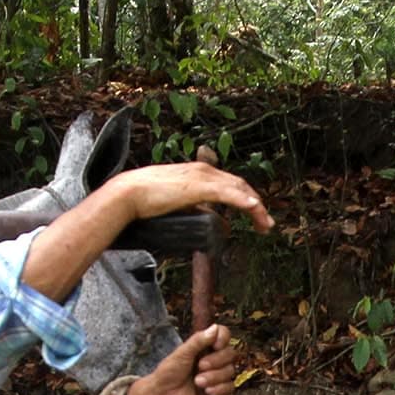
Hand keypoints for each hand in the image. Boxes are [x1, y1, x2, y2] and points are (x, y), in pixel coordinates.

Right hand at [106, 153, 273, 231]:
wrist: (127, 193)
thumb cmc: (146, 200)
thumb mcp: (178, 204)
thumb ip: (195, 209)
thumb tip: (213, 223)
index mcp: (199, 172)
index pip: (231, 183)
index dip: (246, 198)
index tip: (256, 215)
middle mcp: (203, 170)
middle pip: (240, 186)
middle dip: (256, 205)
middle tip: (266, 224)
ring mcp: (202, 177)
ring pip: (238, 189)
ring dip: (255, 207)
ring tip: (265, 224)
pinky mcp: (198, 187)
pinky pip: (228, 193)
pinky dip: (244, 201)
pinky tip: (255, 208)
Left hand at [126, 322, 243, 394]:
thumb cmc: (169, 372)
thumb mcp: (181, 353)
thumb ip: (198, 341)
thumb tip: (214, 328)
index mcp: (205, 345)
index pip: (223, 334)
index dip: (223, 338)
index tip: (215, 345)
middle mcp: (214, 358)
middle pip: (230, 353)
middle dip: (216, 361)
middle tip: (200, 366)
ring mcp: (217, 374)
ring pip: (230, 371)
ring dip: (214, 377)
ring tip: (197, 382)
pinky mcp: (219, 389)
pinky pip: (230, 387)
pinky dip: (219, 389)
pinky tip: (206, 391)